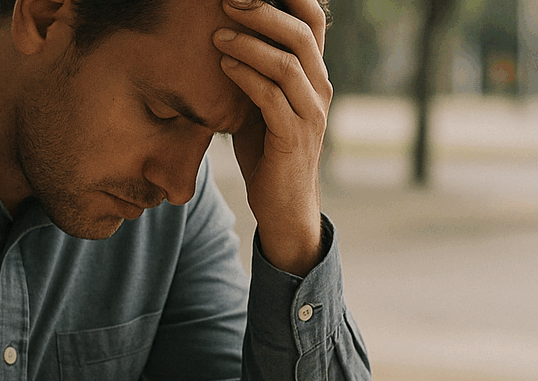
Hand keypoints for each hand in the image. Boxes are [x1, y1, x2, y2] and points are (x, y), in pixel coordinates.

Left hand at [213, 0, 331, 276]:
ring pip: (287, 63)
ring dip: (248, 43)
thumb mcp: (262, 102)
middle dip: (262, 10)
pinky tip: (224, 67)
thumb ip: (254, 70)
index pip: (312, 20)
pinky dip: (246, 77)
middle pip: (300, 33)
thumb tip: (223, 34)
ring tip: (216, 35)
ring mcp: (311, 113)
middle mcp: (320, 88)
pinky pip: (272, 97)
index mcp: (314, 74)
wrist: (283, 204)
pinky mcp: (294, 137)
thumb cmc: (267, 150)